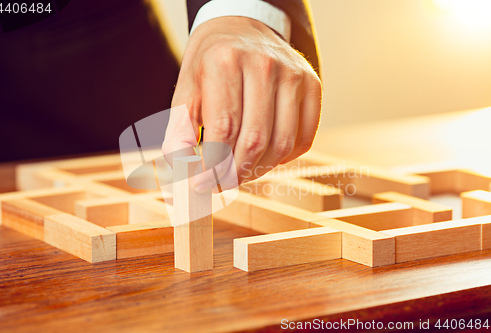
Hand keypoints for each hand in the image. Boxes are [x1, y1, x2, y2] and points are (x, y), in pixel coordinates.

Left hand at [163, 16, 320, 187]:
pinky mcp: (312, 85)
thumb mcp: (186, 92)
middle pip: (255, 140)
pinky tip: (266, 155)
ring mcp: (293, 74)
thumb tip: (187, 175)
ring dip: (260, 170)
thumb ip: (179, 134)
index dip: (212, 166)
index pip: (223, 130)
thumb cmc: (210, 65)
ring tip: (243, 171)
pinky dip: (285, 158)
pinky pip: (304, 138)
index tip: (203, 185)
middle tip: (223, 183)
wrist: (242, 28)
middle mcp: (263, 65)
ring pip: (282, 144)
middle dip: (236, 173)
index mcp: (225, 62)